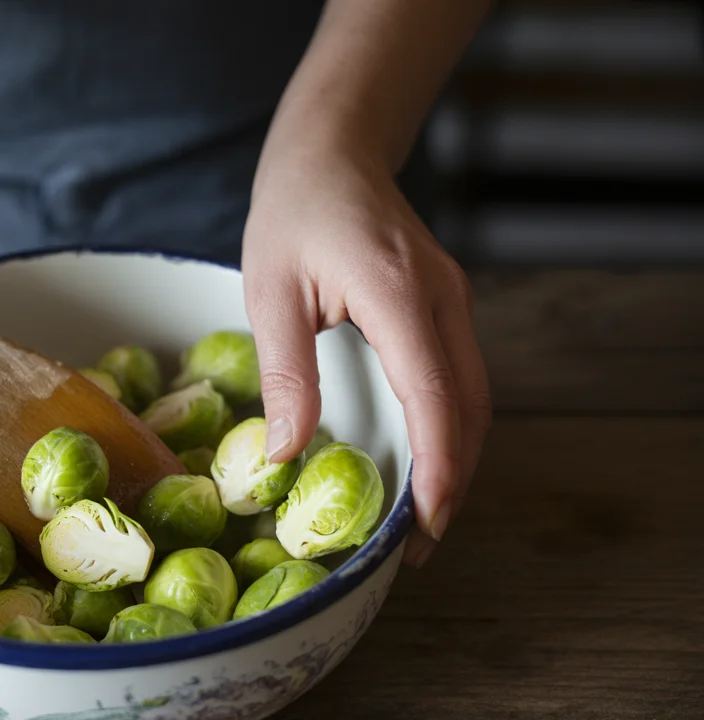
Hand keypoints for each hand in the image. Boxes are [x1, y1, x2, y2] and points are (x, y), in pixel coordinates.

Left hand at [242, 136, 490, 566]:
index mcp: (400, 295)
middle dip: (453, 483)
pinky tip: (423, 458)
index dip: (436, 470)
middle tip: (417, 545)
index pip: (434, 398)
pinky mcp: (445, 305)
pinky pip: (460, 378)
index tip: (423, 527)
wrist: (332, 151)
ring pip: (474, 398)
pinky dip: (449, 427)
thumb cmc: (294, 211)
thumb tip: (286, 452)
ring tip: (421, 517)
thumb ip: (286, 371)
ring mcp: (453, 301)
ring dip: (456, 460)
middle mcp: (443, 300)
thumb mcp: (270, 290)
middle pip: (470, 410)